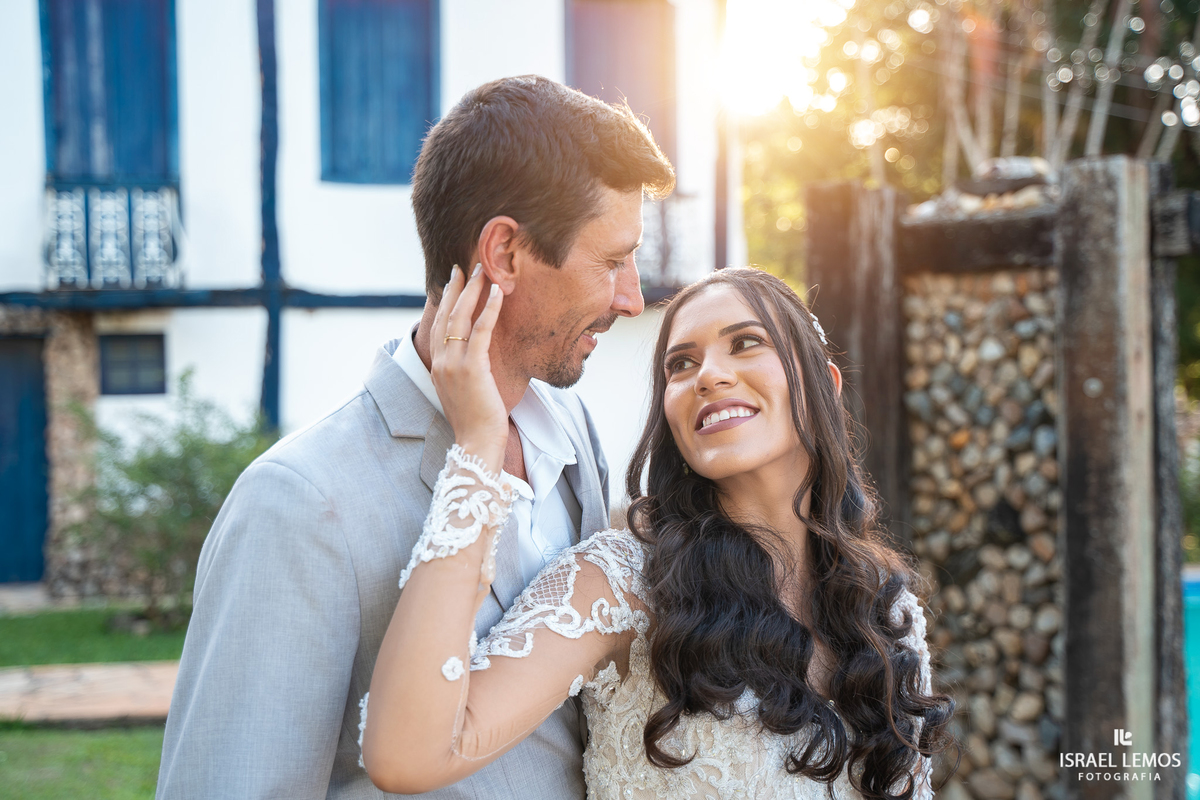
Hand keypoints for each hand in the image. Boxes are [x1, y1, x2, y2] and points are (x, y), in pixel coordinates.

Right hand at [430, 264, 506, 472]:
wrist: (475, 444)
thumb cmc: (476, 423)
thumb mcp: (464, 393)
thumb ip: (464, 373)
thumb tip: (476, 359)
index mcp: (438, 367)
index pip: (439, 325)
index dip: (445, 301)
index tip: (453, 282)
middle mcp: (441, 362)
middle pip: (445, 315)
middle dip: (456, 288)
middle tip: (466, 266)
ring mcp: (453, 364)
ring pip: (460, 317)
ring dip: (472, 290)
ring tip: (483, 270)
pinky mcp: (472, 368)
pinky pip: (480, 330)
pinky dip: (489, 309)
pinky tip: (498, 293)